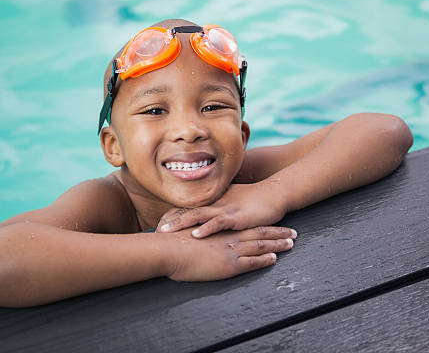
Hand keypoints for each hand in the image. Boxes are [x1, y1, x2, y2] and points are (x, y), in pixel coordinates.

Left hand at [157, 182, 290, 238]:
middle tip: (154, 229)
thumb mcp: (231, 205)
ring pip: (198, 216)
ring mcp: (225, 209)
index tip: (157, 223)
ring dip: (181, 223)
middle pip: (187, 211)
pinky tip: (195, 234)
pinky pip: (218, 223)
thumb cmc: (253, 200)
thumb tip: (203, 221)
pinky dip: (206, 229)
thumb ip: (216, 211)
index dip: (171, 216)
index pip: (187, 208)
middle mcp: (215, 204)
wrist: (274, 194)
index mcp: (212, 202)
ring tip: (166, 231)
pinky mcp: (236, 217)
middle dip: (170, 220)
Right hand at [165, 225, 296, 281]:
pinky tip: (274, 258)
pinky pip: (251, 262)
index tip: (273, 224)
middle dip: (277, 233)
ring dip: (277, 244)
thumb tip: (198, 236)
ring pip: (260, 245)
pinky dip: (264, 260)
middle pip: (258, 233)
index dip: (261, 225)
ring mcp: (230, 250)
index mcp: (220, 230)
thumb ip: (198, 233)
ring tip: (291, 244)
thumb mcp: (188, 233)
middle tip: (292, 232)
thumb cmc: (172, 242)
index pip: (246, 226)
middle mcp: (229, 238)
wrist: (168, 249)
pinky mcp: (228, 264)